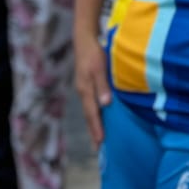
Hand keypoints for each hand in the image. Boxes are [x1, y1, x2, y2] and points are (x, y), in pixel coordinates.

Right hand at [73, 31, 111, 145]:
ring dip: (94, 124)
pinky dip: (95, 114)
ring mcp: (84, 88)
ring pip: (89, 111)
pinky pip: (91, 104)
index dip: (97, 128)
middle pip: (89, 116)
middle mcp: (83, 91)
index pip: (92, 113)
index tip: (101, 142)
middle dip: (93, 131)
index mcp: (86, 89)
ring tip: (98, 139)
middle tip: (98, 149)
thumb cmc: (94, 52)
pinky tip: (99, 118)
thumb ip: (102, 85)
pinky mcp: (87, 85)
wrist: (84, 39)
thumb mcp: (99, 67)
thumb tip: (105, 104)